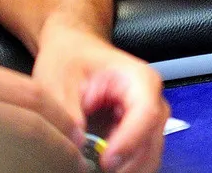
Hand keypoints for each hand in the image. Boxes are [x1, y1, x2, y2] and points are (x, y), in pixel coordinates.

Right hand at [0, 54, 81, 163]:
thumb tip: (38, 114)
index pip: (33, 96)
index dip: (61, 120)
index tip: (76, 138)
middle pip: (29, 127)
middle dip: (59, 148)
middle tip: (77, 165)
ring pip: (12, 150)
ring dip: (41, 163)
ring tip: (60, 172)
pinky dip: (10, 168)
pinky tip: (19, 170)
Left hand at [33, 17, 169, 172]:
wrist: (72, 50)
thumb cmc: (69, 59)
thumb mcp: (59, 81)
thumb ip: (69, 113)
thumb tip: (77, 144)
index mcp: (138, 79)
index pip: (146, 114)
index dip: (128, 142)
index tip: (105, 161)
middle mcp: (150, 98)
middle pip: (152, 139)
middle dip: (128, 163)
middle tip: (96, 171)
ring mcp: (147, 117)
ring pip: (149, 153)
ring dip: (127, 168)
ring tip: (95, 169)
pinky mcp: (138, 131)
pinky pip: (139, 156)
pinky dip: (123, 167)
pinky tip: (100, 168)